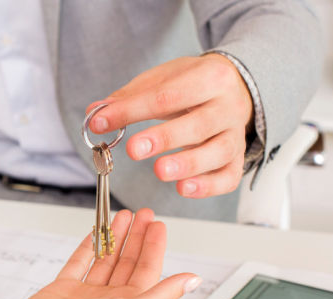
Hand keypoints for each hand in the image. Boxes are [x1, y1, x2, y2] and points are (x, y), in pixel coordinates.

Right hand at [0, 209, 200, 298]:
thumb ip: (161, 295)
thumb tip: (192, 281)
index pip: (148, 272)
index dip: (154, 247)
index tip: (158, 225)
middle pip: (129, 263)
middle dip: (138, 237)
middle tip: (144, 214)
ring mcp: (85, 294)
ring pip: (106, 260)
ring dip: (116, 238)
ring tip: (122, 216)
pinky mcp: (63, 288)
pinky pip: (80, 262)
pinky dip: (89, 246)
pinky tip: (95, 234)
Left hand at [87, 54, 253, 198]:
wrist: (233, 87)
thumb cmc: (191, 85)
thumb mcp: (162, 79)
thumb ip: (128, 97)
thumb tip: (94, 113)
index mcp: (210, 77)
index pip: (167, 96)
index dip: (131, 111)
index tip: (100, 122)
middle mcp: (228, 106)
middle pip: (198, 124)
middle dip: (164, 138)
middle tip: (134, 149)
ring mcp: (236, 135)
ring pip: (218, 152)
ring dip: (188, 164)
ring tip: (160, 171)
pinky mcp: (237, 159)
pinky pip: (229, 177)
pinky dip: (208, 186)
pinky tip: (184, 188)